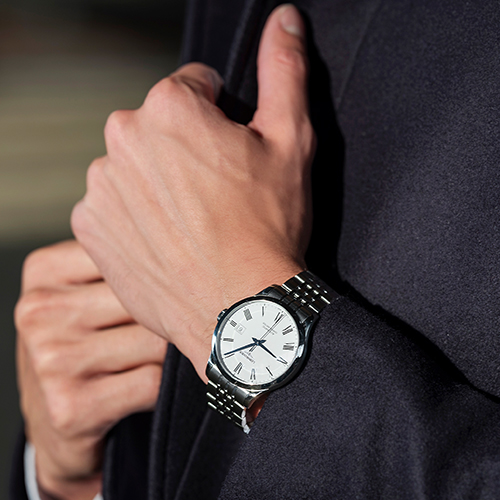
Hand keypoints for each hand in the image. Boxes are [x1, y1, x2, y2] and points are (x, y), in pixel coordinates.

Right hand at [15, 240, 166, 499]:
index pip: (131, 255)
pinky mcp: (70, 405)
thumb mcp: (83, 293)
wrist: (56, 416)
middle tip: (182, 323)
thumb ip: (120, 261)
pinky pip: (151, 381)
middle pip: (147, 298)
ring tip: (154, 357)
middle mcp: (40, 311)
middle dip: (171, 316)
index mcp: (44, 271)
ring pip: (155, 341)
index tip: (181, 280)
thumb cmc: (80, 344)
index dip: (165, 273)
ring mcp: (52, 359)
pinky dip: (162, 386)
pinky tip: (147, 385)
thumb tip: (187, 241)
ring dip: (168, 354)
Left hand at [71, 4, 313, 381]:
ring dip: (158, 184)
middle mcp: (122, 138)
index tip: (232, 157)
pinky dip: (136, 218)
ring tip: (195, 222)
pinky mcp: (90, 229)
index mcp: (168, 107)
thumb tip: (286, 18)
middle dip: (184, 150)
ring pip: (134, 168)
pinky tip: (168, 241)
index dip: (219, 121)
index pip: (192, 89)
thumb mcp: (291, 141)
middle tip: (217, 194)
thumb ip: (284, 71)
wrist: (239, 309)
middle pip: (157, 128)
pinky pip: (113, 207)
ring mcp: (100, 187)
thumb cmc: (268, 227)